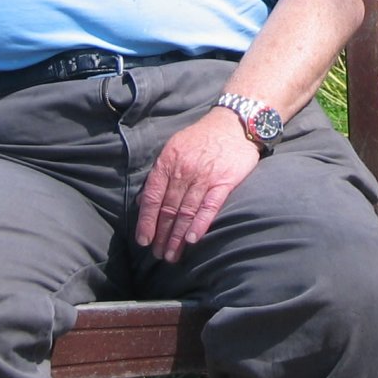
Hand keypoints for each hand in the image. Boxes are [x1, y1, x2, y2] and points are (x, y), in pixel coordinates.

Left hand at [135, 110, 259, 262]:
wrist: (234, 123)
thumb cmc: (202, 137)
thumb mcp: (174, 147)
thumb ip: (161, 173)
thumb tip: (144, 200)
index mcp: (168, 162)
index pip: (152, 197)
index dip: (147, 221)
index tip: (144, 240)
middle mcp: (184, 170)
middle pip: (169, 209)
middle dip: (162, 235)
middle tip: (159, 255)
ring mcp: (204, 176)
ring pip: (186, 211)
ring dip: (178, 236)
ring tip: (173, 254)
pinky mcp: (225, 180)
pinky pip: (209, 206)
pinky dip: (200, 224)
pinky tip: (193, 239)